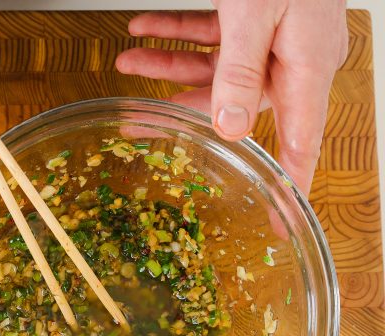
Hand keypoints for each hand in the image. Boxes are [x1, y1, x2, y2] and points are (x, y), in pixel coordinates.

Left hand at [115, 1, 347, 194]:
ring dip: (167, 62)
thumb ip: (239, 70)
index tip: (279, 218)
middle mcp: (291, 53)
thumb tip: (230, 126)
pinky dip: (176, 31)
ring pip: (215, 64)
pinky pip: (212, 31)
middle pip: (235, 102)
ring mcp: (273, 31)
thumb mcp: (256, 15)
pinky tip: (142, 29)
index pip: (302, 140)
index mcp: (306, 65)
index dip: (289, 182)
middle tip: (139, 128)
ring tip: (127, 59)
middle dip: (181, 111)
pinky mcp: (254, 9)